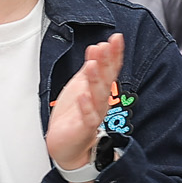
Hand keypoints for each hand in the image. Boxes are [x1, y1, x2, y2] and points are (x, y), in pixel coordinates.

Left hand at [46, 34, 124, 170]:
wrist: (66, 144)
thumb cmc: (74, 114)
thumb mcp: (81, 85)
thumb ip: (90, 68)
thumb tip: (98, 46)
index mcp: (101, 89)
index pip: (110, 69)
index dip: (114, 54)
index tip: (116, 38)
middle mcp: (101, 101)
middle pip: (106, 80)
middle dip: (106, 63)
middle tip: (104, 46)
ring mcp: (94, 115)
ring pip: (98, 96)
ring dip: (96, 80)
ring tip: (92, 64)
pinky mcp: (84, 129)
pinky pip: (88, 117)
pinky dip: (86, 107)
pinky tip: (83, 95)